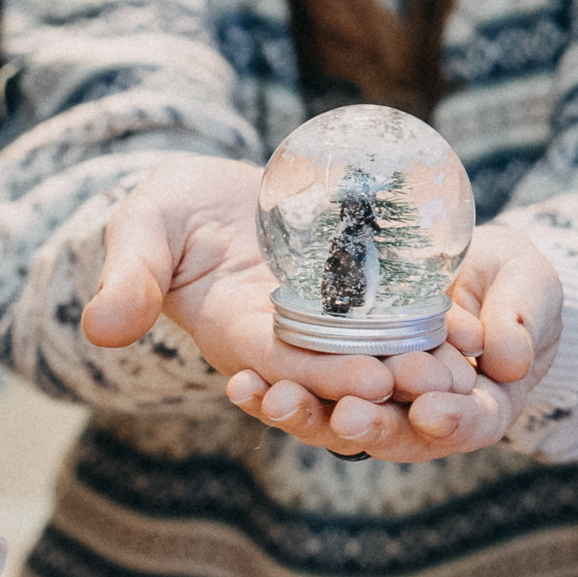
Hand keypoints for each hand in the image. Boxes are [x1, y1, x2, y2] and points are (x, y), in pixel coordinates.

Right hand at [82, 158, 480, 408]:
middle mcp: (286, 339)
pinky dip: (432, 321)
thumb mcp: (143, 227)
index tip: (371, 383)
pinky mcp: (352, 295)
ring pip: (377, 351)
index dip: (324, 377)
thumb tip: (101, 328)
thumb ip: (127, 274)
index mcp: (235, 335)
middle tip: (443, 385)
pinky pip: (396, 314)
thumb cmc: (167, 209)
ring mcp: (321, 320)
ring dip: (421, 362)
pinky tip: (476, 322)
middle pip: (341, 371)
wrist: (207, 191)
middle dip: (390, 381)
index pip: (283, 365)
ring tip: (471, 363)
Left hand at [227, 224, 562, 461]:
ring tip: (272, 398)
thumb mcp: (529, 286)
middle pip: (395, 436)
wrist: (467, 267)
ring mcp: (374, 403)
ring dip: (305, 416)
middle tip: (344, 415)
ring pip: (337, 424)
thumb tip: (506, 361)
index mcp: (480, 405)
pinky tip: (241, 383)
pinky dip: (271, 392)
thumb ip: (522, 317)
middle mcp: (422, 417)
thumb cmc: (509, 280)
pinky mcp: (333, 382)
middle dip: (368, 426)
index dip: (452, 421)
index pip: (471, 424)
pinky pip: (302, 393)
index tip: (432, 410)